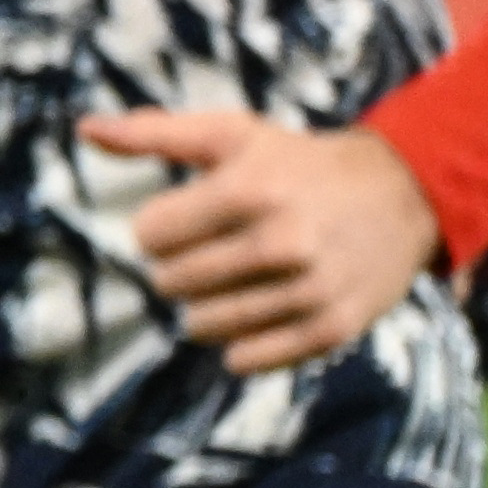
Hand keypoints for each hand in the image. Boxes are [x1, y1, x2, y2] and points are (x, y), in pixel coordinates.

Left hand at [89, 109, 441, 374]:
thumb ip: (153, 134)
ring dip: (203, 309)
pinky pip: (247, 360)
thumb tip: (85, 127)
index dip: (157, 229)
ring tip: (231, 282)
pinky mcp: (333, 326)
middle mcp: (283, 241)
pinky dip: (237, 346)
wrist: (401, 194)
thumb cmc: (297, 163)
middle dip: (177, 269)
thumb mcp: (230, 135)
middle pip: (171, 282)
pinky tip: (251, 317)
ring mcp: (310, 288)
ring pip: (203, 325)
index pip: (149, 236)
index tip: (182, 222)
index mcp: (250, 190)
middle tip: (210, 253)